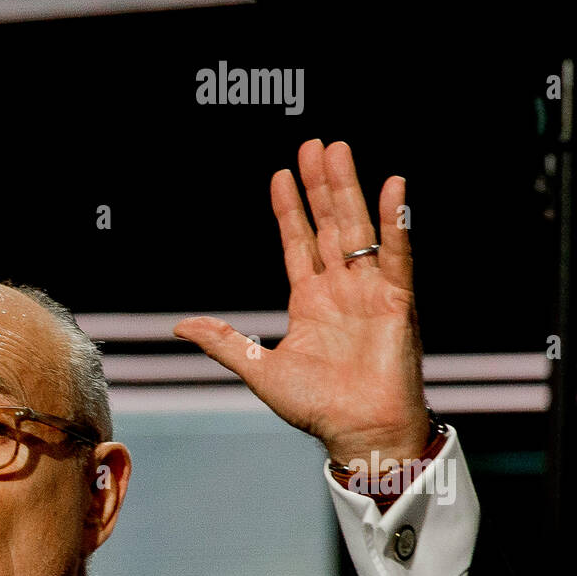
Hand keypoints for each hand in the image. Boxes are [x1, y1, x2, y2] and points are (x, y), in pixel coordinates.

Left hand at [173, 139, 428, 463]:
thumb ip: (223, 342)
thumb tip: (179, 326)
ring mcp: (369, 291)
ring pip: (358, 228)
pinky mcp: (397, 299)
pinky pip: (397, 253)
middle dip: (320, 186)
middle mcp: (340, 290)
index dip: (289, 210)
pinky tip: (392, 187)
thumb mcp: (258, 369)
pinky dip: (395, 221)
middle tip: (313, 144)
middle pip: (329, 225)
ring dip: (349, 189)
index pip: (297, 244)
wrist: (357, 430)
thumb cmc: (315, 407)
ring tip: (338, 150)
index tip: (281, 176)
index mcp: (309, 303)